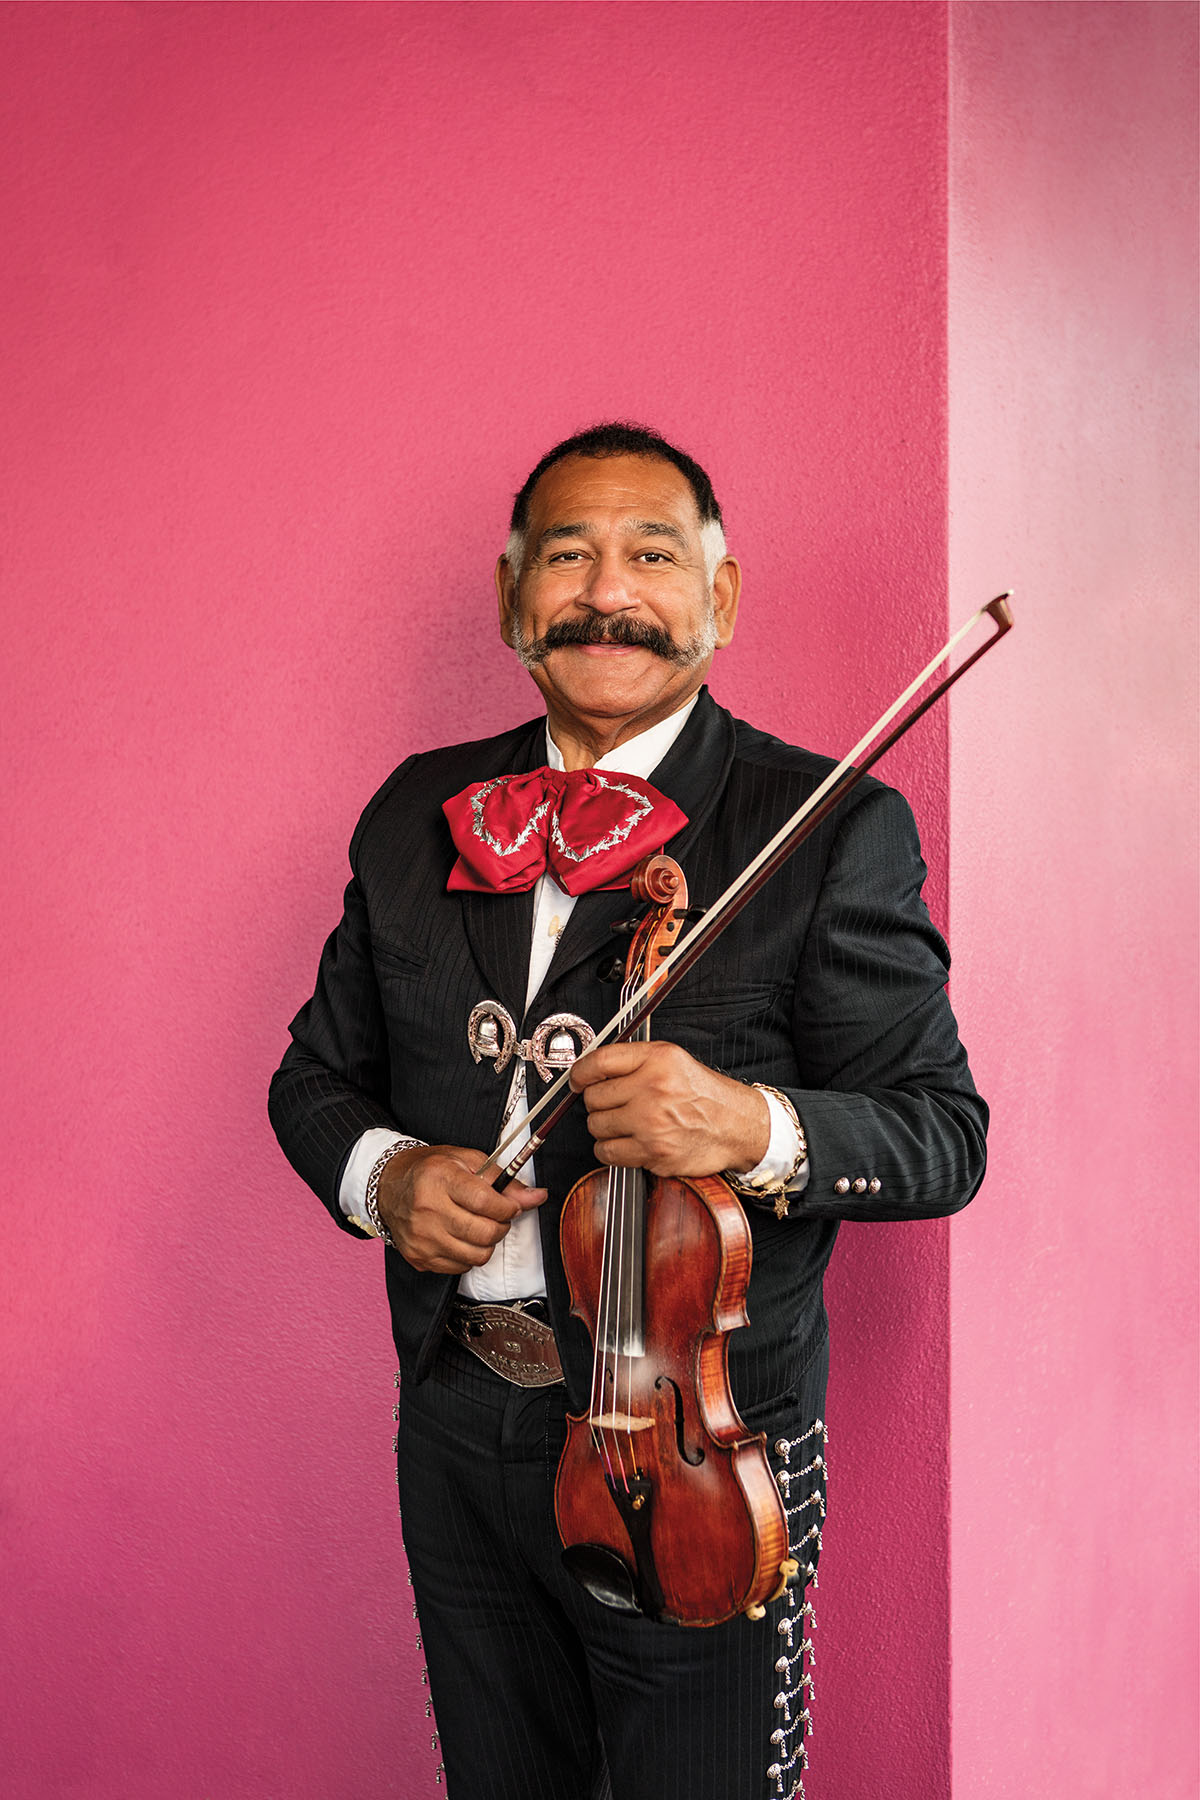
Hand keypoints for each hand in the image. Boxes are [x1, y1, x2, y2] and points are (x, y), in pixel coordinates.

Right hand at [376, 1144, 545, 1274]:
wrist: (389, 1187)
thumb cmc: (431, 1171)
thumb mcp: (467, 1161)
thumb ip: (504, 1180)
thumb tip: (537, 1197)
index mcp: (440, 1179)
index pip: (487, 1203)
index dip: (508, 1207)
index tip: (510, 1205)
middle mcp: (428, 1210)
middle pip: (485, 1233)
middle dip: (501, 1225)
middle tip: (496, 1215)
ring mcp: (422, 1238)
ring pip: (477, 1255)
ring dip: (487, 1242)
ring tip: (479, 1225)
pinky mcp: (419, 1258)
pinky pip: (461, 1267)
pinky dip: (469, 1254)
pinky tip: (461, 1236)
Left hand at [568, 1041, 769, 1178]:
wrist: (735, 1126)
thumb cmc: (703, 1094)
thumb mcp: (672, 1059)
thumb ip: (632, 1059)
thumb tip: (588, 1071)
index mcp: (658, 1060)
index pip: (599, 1062)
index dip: (580, 1073)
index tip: (577, 1080)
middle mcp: (654, 1089)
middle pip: (593, 1098)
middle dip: (598, 1103)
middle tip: (614, 1105)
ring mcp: (652, 1123)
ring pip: (596, 1126)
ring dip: (604, 1128)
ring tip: (624, 1124)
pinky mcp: (653, 1152)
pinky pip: (608, 1153)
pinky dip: (610, 1150)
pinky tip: (627, 1142)